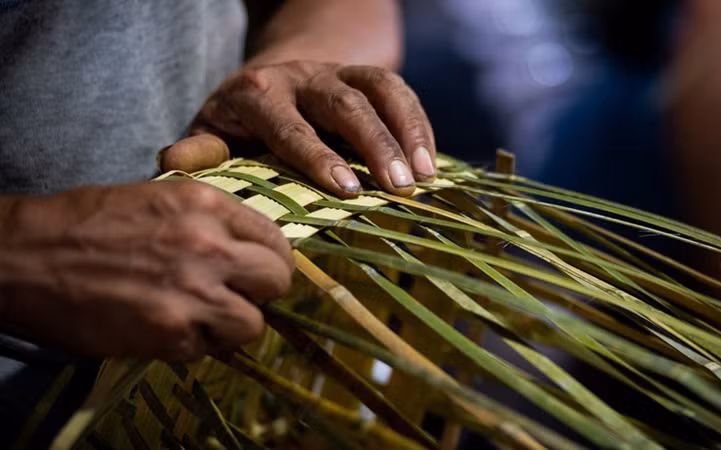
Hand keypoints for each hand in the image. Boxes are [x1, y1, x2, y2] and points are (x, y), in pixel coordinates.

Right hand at [0, 181, 292, 361]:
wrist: (26, 256)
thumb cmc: (89, 222)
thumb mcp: (161, 198)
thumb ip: (212, 221)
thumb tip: (251, 251)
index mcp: (207, 204)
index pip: (276, 241)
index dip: (268, 261)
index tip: (255, 272)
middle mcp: (208, 244)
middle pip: (277, 281)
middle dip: (261, 293)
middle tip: (237, 296)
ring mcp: (192, 290)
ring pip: (253, 324)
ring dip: (232, 325)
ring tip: (203, 318)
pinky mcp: (170, 332)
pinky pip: (209, 348)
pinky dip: (193, 344)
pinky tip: (166, 328)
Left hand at [160, 61, 436, 196]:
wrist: (273, 83)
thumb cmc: (241, 127)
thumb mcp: (215, 134)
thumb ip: (201, 149)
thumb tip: (173, 161)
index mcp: (256, 94)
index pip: (288, 124)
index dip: (317, 156)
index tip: (346, 190)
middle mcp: (300, 77)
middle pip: (342, 102)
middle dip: (373, 143)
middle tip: (396, 186)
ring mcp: (338, 72)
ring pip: (379, 89)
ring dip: (405, 131)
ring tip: (423, 176)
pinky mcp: (366, 76)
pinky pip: (400, 90)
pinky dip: (419, 124)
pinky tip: (431, 162)